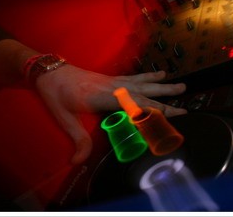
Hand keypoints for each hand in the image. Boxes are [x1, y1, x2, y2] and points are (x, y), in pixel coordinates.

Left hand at [34, 65, 185, 163]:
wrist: (48, 71)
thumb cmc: (55, 94)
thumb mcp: (64, 118)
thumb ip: (76, 139)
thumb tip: (78, 162)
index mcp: (101, 97)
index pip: (130, 107)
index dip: (148, 114)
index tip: (165, 122)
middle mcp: (111, 87)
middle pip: (142, 96)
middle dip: (163, 104)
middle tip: (184, 111)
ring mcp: (113, 81)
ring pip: (142, 83)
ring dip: (162, 86)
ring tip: (182, 86)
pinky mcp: (111, 78)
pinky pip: (135, 77)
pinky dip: (149, 76)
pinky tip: (161, 73)